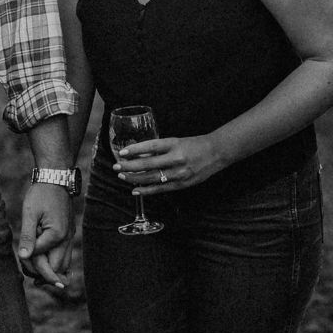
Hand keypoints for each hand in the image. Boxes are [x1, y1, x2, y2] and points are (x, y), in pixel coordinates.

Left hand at [15, 180, 72, 290]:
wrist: (56, 178)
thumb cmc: (41, 194)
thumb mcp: (30, 213)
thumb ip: (28, 237)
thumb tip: (24, 256)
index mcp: (57, 235)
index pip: (41, 258)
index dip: (28, 260)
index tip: (21, 257)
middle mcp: (67, 238)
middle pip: (56, 268)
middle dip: (43, 274)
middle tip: (30, 277)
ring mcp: (70, 237)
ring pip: (64, 265)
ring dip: (52, 272)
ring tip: (38, 276)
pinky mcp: (69, 234)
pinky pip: (66, 256)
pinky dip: (59, 265)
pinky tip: (49, 268)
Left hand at [115, 133, 230, 195]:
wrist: (216, 153)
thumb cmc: (194, 145)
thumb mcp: (177, 141)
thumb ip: (160, 149)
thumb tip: (140, 155)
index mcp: (174, 144)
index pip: (151, 146)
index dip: (135, 150)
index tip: (122, 153)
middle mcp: (176, 158)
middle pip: (148, 164)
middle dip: (130, 166)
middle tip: (117, 167)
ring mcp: (179, 173)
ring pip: (152, 178)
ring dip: (135, 179)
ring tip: (122, 177)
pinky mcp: (182, 184)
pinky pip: (161, 188)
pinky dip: (147, 190)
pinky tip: (136, 190)